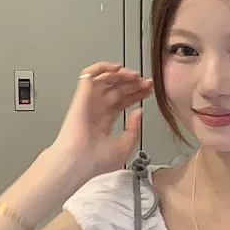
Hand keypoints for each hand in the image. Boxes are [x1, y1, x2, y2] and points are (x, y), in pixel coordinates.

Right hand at [51, 62, 152, 177]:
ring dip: (121, 74)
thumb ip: (134, 129)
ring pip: (105, 79)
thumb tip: (138, 112)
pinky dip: (103, 67)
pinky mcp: (81, 95)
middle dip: (133, 83)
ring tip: (135, 76)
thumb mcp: (125, 146)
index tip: (149, 90)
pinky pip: (89, 74)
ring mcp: (89, 101)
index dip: (136, 93)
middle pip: (117, 89)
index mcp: (104, 122)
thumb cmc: (96, 161)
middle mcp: (96, 110)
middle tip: (147, 82)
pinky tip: (118, 68)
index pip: (122, 101)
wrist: (79, 161)